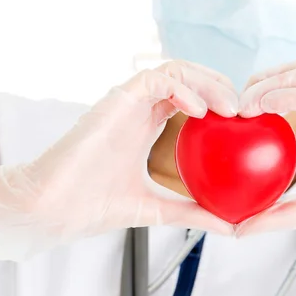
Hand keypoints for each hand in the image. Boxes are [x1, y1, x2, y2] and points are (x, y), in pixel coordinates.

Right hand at [0, 61, 237, 260]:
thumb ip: (191, 211)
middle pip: (188, 76)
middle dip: (219, 85)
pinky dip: (182, 89)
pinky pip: (156, 79)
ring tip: (229, 107)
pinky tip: (200, 111)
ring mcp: (127, 100)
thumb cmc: (92, 206)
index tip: (241, 121)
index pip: (190, 96)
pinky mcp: (117, 99)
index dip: (217, 100)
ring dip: (207, 82)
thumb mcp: (157, 209)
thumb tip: (229, 226)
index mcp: (147, 123)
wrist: (52, 208)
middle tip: (242, 110)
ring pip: (176, 69)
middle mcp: (139, 107)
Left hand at [236, 60, 295, 295]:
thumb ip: (280, 213)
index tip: (234, 114)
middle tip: (234, 104)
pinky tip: (264, 108)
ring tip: (243, 107)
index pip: (291, 92)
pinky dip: (288, 94)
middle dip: (260, 80)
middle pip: (295, 73)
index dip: (261, 94)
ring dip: (269, 83)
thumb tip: (240, 228)